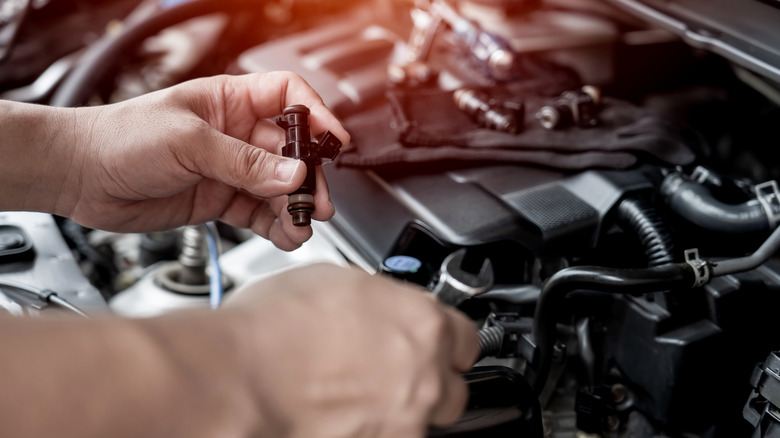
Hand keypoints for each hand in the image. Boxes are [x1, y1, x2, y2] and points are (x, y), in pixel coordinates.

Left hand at [65, 72, 349, 249]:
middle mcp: (236, 134)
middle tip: (316, 201)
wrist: (81, 176)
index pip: (288, 96)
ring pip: (278, 188)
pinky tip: (285, 236)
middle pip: (291, 151)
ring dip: (294, 207)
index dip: (316, 114)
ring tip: (301, 225)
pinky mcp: (220, 200)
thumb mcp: (187, 142)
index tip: (333, 140)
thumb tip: (290, 174)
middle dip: (308, 177)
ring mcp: (229, 169)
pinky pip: (259, 213)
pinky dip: (276, 226)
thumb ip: (242, 161)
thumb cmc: (120, 138)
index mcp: (230, 101)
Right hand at [226, 264, 478, 437]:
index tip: (436, 345)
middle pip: (451, 386)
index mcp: (422, 322)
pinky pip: (389, 436)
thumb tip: (381, 304)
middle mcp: (424, 375)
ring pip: (421, 421)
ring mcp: (404, 421)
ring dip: (400, 410)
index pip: (467, 338)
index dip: (447, 340)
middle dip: (429, 380)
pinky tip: (340, 415)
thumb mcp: (336, 281)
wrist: (239, 378)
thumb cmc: (273, 328)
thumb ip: (380, 299)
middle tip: (391, 372)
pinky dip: (373, 429)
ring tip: (354, 395)